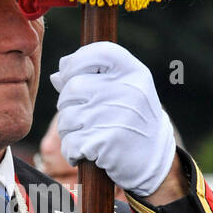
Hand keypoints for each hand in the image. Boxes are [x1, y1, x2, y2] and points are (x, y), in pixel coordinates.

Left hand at [50, 42, 176, 198]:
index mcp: (133, 73)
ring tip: (85, 136)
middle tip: (80, 117)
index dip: (75, 62)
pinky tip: (86, 152)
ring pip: (67, 117)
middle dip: (67, 104)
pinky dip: (72, 151)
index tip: (70, 76)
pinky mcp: (105, 142)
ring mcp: (116, 116)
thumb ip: (93, 78)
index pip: (98, 52)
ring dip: (68, 130)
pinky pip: (70, 143)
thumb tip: (57, 75)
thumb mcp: (123, 91)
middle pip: (73, 88)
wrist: (154, 160)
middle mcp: (127, 90)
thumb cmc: (132, 120)